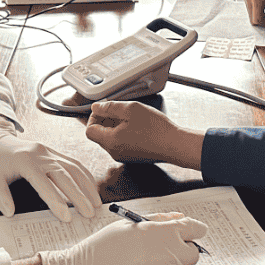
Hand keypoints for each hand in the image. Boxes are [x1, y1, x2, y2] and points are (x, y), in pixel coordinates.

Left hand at [0, 117, 100, 221]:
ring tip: (96, 203)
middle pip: (65, 175)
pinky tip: (92, 187)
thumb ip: (0, 196)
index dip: (56, 200)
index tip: (66, 217)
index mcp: (26, 161)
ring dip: (87, 185)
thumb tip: (10, 213)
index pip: (44, 183)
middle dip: (79, 195)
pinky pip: (73, 162)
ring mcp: (50, 151)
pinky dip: (85, 175)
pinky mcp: (54, 151)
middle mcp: (41, 154)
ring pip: (74, 167)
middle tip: (89, 213)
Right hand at [39, 213, 208, 264]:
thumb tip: (177, 218)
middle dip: (184, 249)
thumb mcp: (134, 224)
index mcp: (168, 232)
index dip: (192, 229)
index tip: (186, 230)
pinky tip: (148, 264)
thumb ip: (159, 220)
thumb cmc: (110, 244)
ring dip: (175, 263)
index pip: (198, 229)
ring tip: (153, 259)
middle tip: (165, 248)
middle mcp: (173, 253)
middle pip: (194, 253)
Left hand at [85, 101, 203, 169]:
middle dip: (106, 120)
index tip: (104, 109)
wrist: (174, 145)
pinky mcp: (133, 156)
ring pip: (111, 139)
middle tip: (120, 110)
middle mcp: (114, 152)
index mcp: (110, 141)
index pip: (89, 130)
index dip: (94, 117)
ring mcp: (124, 156)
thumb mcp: (130, 109)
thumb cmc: (155, 128)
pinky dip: (124, 133)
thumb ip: (110, 107)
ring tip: (131, 116)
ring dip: (116, 126)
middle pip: (100, 135)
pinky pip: (121, 143)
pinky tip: (138, 125)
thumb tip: (96, 108)